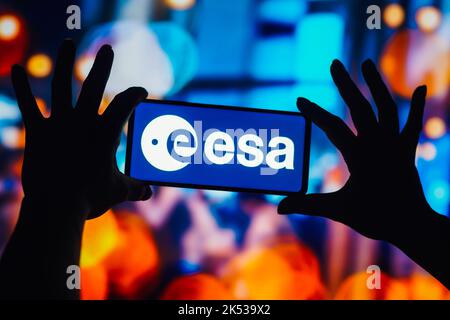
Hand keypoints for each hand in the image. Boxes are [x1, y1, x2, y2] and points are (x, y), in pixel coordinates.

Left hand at [12, 39, 150, 219]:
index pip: (126, 104)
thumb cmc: (90, 198)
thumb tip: (149, 192)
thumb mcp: (117, 191)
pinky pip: (29, 105)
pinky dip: (22, 87)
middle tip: (107, 49)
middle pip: (95, 85)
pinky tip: (17, 68)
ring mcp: (59, 124)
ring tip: (68, 43)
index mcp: (106, 133)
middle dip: (103, 65)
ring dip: (65, 62)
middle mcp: (83, 122)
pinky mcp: (38, 131)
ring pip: (62, 85)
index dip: (135, 94)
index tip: (141, 91)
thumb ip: (135, 188)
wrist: (56, 207)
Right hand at [278, 59, 431, 242]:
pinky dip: (416, 105)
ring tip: (366, 63)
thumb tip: (280, 207)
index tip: (299, 100)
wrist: (412, 226)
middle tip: (334, 63)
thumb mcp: (338, 211)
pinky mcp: (407, 150)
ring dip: (376, 84)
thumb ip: (308, 205)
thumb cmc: (375, 218)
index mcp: (359, 156)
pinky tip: (420, 86)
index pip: (333, 127)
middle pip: (360, 108)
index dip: (314, 112)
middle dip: (346, 84)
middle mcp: (379, 145)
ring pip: (386, 107)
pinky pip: (413, 123)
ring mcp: (395, 145)